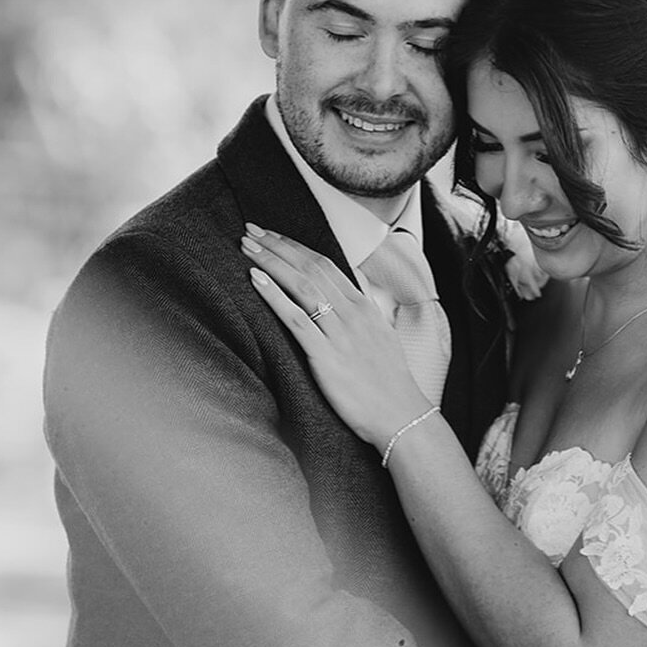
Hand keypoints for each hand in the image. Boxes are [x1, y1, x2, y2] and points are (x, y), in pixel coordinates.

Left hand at [243, 225, 428, 447]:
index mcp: (364, 307)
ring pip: (300, 285)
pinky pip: (295, 318)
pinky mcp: (326, 356)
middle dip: (277, 245)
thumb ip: (364, 311)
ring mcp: (339, 333)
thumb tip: (354, 290)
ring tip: (246, 247)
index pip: (325, 264)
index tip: (272, 235)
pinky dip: (274, 295)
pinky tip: (255, 279)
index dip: (295, 246)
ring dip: (270, 261)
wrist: (400, 415)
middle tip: (250, 231)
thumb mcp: (381, 337)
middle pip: (309, 267)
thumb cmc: (389, 383)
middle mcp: (352, 313)